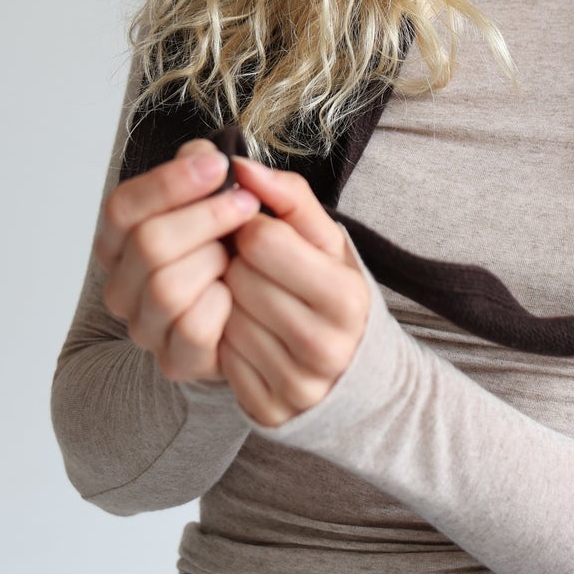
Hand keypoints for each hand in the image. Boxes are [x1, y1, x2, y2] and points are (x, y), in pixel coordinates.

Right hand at [95, 139, 262, 383]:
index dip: (168, 182)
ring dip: (214, 261)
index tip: (217, 164)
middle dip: (205, 217)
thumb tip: (207, 151)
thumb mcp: (233, 200)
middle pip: (147, 243)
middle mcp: (122, 286)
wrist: (266, 312)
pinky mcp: (174, 359)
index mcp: (121, 242)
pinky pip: (192, 329)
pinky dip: (223, 304)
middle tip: (247, 204)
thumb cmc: (238, 249)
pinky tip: (236, 292)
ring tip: (239, 253)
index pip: (122, 207)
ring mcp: (145, 326)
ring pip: (166, 287)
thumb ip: (216, 171)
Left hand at [217, 155, 371, 427]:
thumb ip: (288, 196)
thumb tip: (240, 166)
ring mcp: (296, 384)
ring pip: (224, 316)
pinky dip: (224, 337)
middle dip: (236, 264)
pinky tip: (244, 331)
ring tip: (249, 298)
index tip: (256, 230)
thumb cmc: (332, 290)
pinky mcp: (268, 408)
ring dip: (227, 299)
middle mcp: (325, 346)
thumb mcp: (326, 240)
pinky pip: (219, 357)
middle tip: (250, 266)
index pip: (263, 240)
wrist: (354, 371)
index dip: (250, 227)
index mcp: (346, 297)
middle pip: (239, 278)